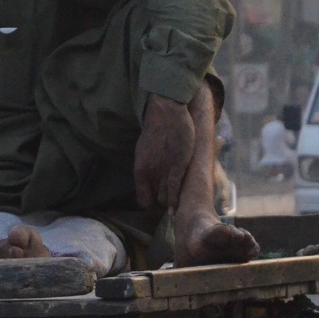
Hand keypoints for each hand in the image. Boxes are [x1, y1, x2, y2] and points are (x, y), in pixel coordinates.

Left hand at [134, 92, 194, 210]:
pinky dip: (177, 199)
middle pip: (156, 201)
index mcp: (139, 170)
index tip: (157, 204)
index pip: (142, 200)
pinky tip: (179, 204)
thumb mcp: (143, 152)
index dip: (150, 204)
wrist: (166, 113)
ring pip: (166, 198)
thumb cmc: (155, 130)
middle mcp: (150, 173)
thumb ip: (146, 168)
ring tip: (175, 204)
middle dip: (162, 204)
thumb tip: (148, 180)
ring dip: (170, 202)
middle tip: (168, 204)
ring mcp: (164, 170)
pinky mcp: (179, 165)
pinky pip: (176, 189)